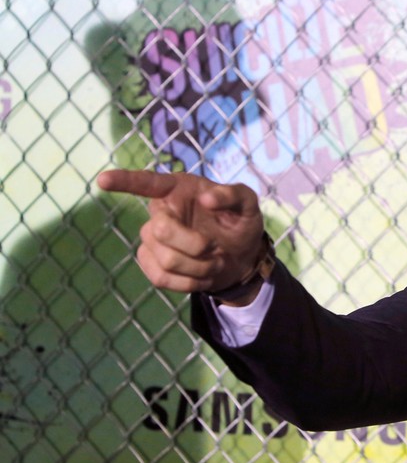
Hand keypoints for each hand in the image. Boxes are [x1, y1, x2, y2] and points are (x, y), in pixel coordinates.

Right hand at [97, 169, 264, 303]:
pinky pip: (161, 278)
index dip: (124, 181)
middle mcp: (159, 211)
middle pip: (161, 231)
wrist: (240, 256)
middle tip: (215, 248)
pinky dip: (189, 282)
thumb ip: (233, 195)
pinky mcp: (150, 263)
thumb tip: (207, 198)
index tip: (103, 180)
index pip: (147, 183)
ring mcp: (151, 239)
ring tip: (215, 262)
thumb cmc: (240, 222)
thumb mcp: (248, 204)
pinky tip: (202, 276)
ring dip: (199, 267)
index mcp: (178, 189)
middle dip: (194, 245)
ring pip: (165, 259)